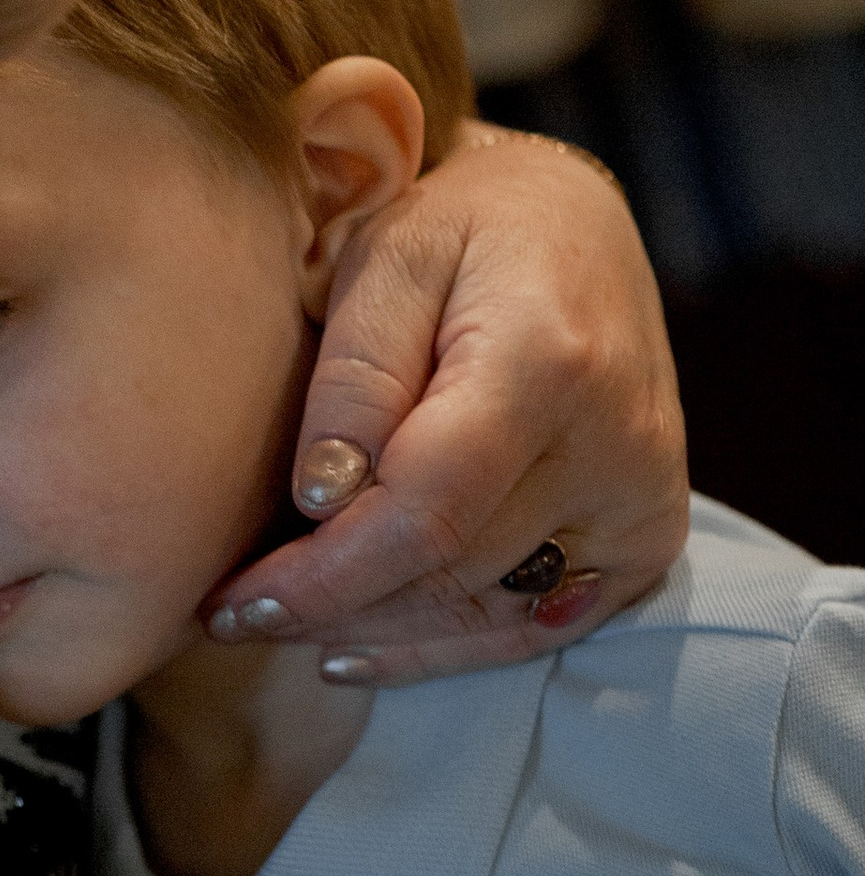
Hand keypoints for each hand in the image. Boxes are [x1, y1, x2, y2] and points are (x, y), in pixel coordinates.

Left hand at [207, 126, 685, 683]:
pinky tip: (354, 644)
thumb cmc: (463, 229)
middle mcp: (619, 446)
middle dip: (327, 605)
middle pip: (449, 572)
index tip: (231, 603)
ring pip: (483, 611)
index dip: (324, 577)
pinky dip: (440, 647)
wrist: (576, 228)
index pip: (425, 512)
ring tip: (275, 625)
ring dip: (370, 630)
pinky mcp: (646, 539)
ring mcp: (643, 501)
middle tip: (229, 613)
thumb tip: (322, 501)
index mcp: (550, 365)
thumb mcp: (387, 259)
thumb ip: (355, 379)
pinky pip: (532, 626)